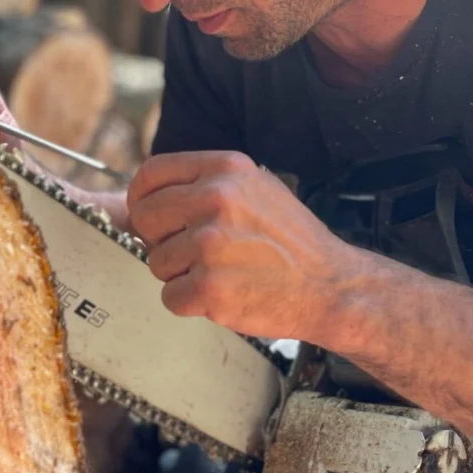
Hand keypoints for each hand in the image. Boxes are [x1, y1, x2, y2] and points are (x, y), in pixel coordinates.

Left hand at [126, 151, 357, 340]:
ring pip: (155, 261)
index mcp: (224, 169)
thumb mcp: (257, 187)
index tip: (150, 218)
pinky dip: (190, 304)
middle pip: (144, 217)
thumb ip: (207, 184)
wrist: (331, 286)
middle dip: (159, 240)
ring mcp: (210, 243)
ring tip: (221, 273)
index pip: (151, 174)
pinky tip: (223, 295)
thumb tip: (152, 195)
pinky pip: (170, 297)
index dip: (141, 198)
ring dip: (180, 275)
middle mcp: (215, 199)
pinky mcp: (209, 286)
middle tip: (190, 254)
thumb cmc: (291, 242)